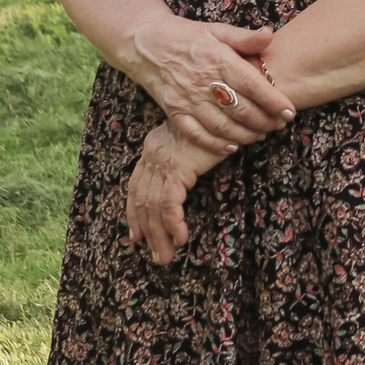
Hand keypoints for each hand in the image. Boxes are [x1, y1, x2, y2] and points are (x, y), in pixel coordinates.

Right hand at [119, 15, 295, 151]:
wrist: (146, 44)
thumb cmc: (187, 36)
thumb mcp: (216, 29)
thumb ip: (244, 37)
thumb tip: (269, 35)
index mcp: (217, 57)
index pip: (251, 84)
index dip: (273, 101)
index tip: (290, 112)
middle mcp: (202, 80)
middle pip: (240, 109)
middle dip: (265, 121)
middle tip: (280, 125)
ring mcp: (186, 98)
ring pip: (221, 125)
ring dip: (245, 135)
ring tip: (261, 135)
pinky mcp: (173, 111)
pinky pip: (196, 134)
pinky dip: (215, 144)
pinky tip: (232, 147)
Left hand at [125, 124, 220, 265]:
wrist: (231, 108)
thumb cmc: (220, 126)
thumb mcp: (193, 145)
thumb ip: (182, 162)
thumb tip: (182, 184)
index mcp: (153, 147)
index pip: (136, 186)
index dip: (134, 213)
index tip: (136, 235)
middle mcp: (152, 153)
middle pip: (141, 200)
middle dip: (147, 232)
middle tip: (156, 255)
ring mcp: (163, 160)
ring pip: (153, 206)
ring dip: (159, 235)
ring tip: (167, 256)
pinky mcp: (177, 167)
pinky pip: (169, 203)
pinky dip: (173, 224)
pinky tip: (181, 238)